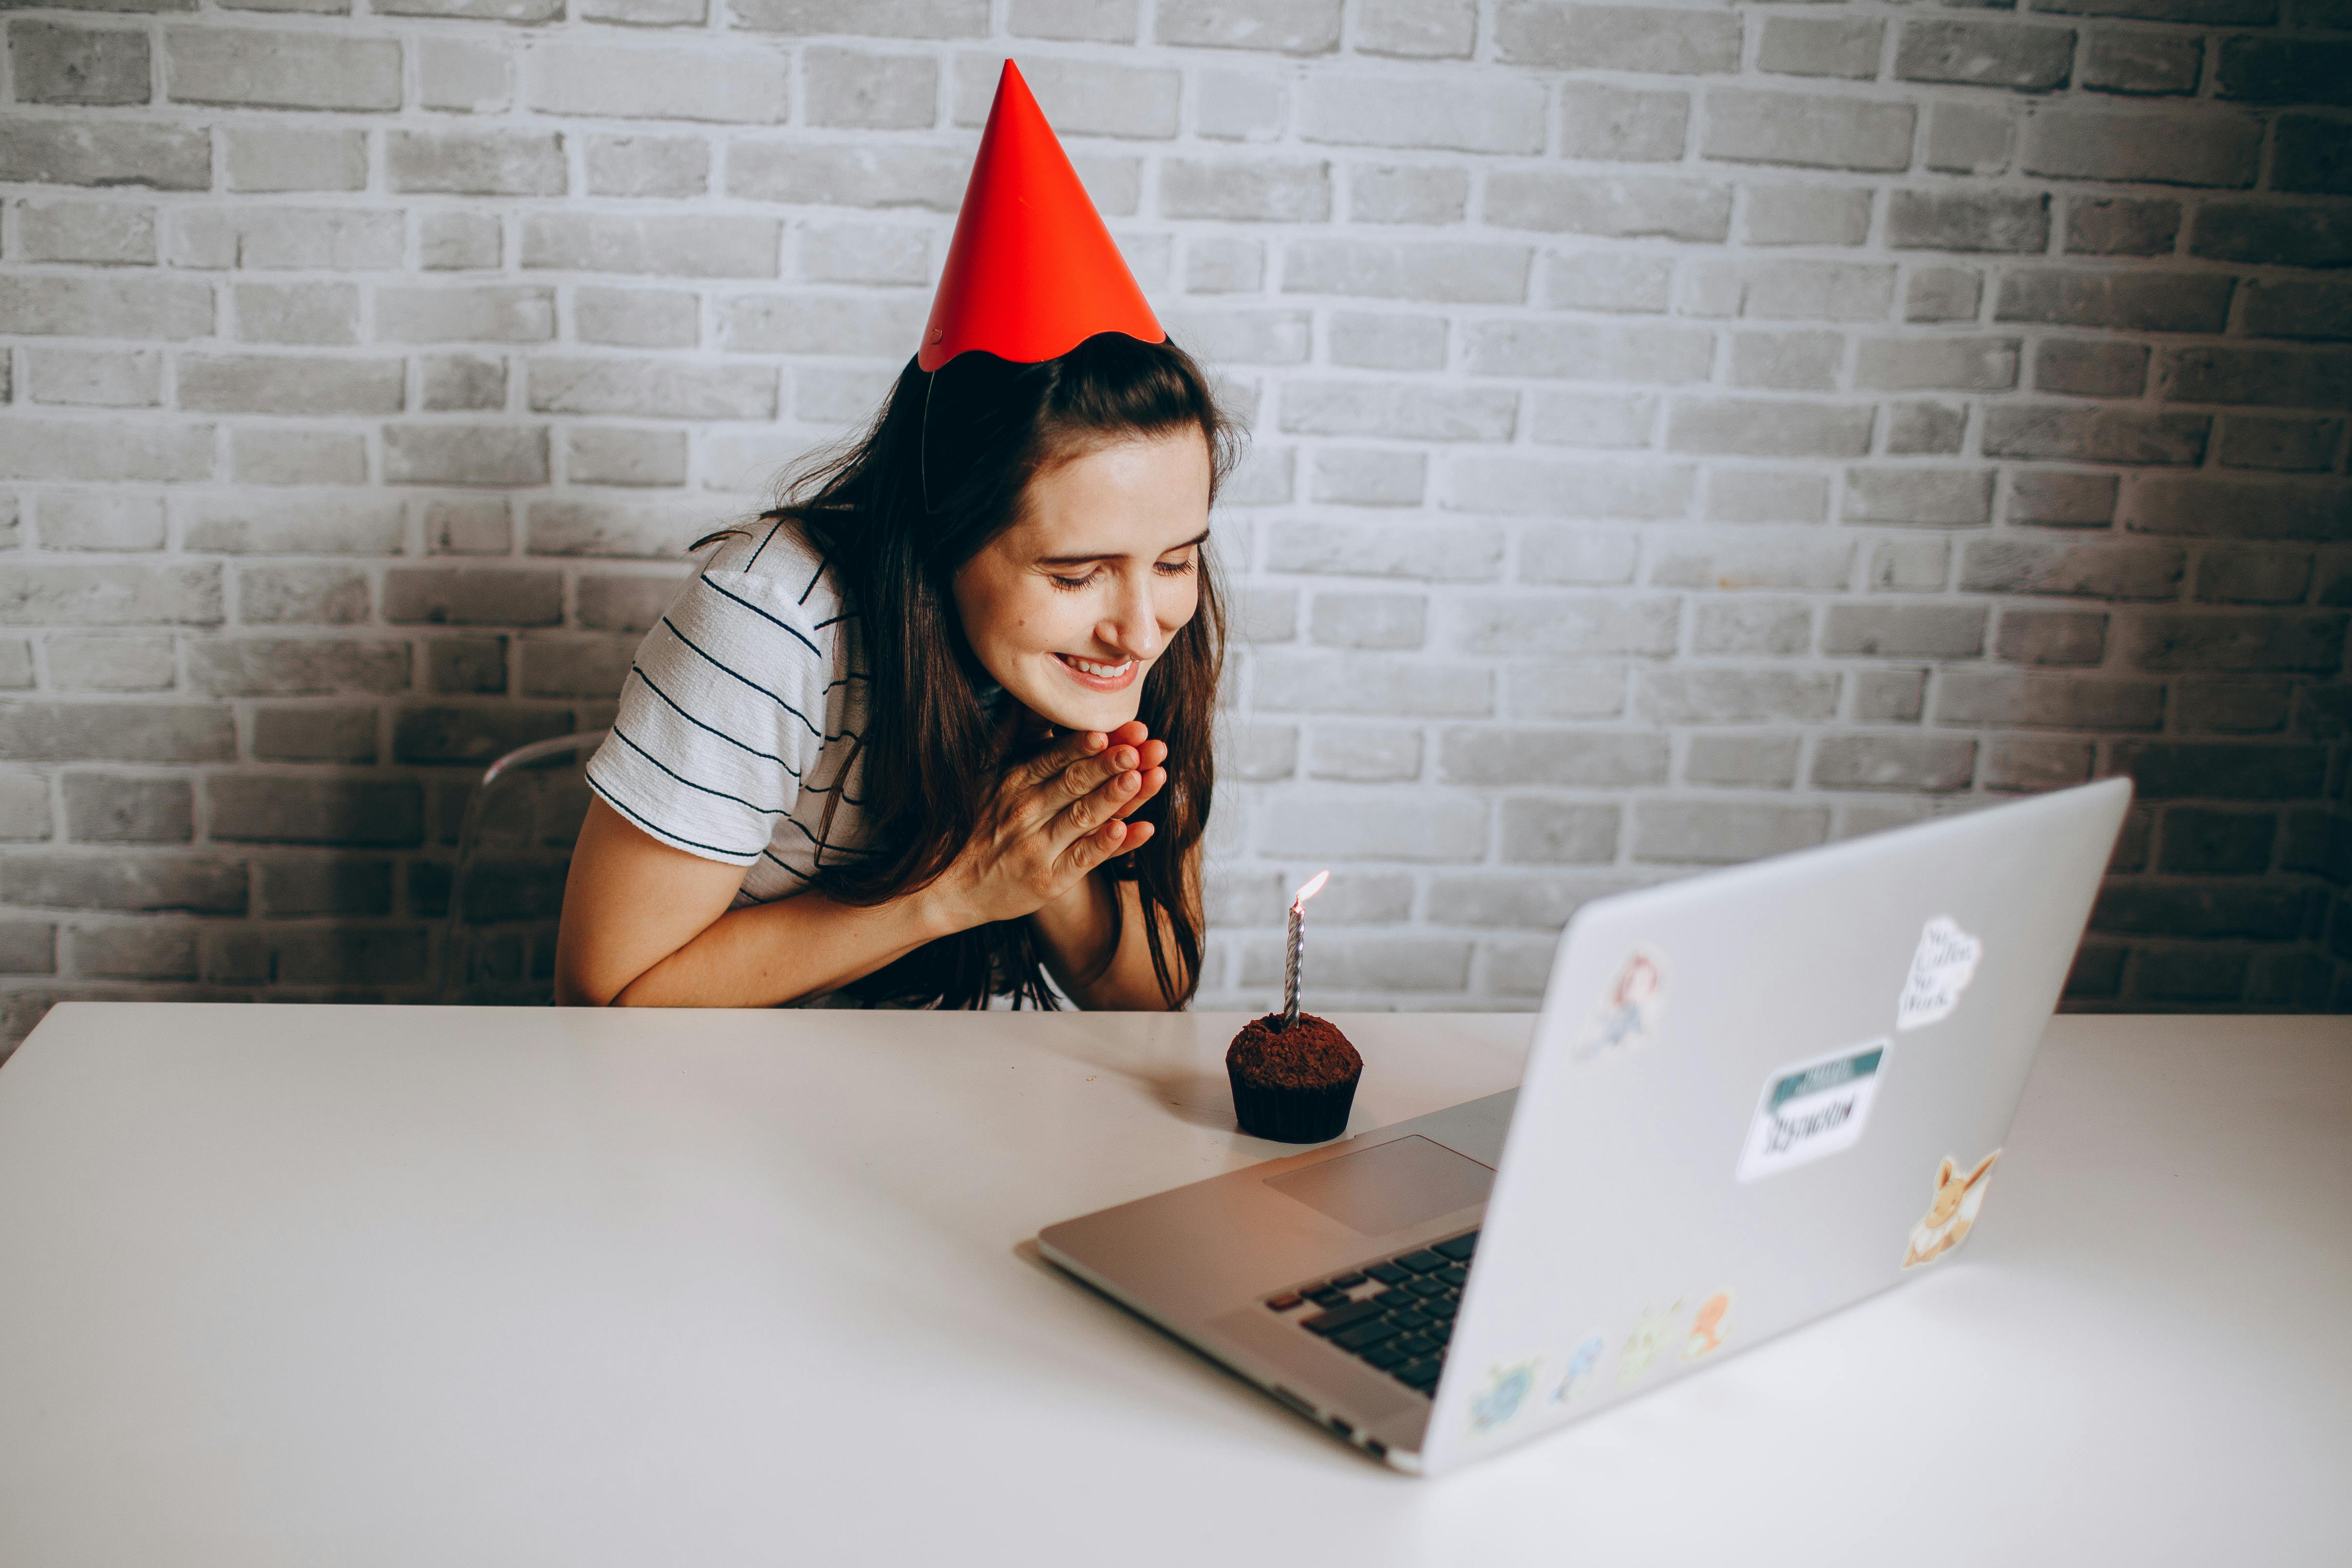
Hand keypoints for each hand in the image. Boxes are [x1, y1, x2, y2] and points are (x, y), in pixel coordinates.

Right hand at [923, 718, 1167, 932]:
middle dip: (1108, 764)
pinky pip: (1085, 859)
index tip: (1106, 730)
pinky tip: (1135, 829)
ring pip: (1083, 816)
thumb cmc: (976, 824)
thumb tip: (1021, 693)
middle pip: (1073, 783)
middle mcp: (1026, 810)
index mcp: (1014, 781)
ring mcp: (1039, 846)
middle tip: (1139, 747)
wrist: (950, 887)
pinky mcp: (1050, 879)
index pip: (1052, 758)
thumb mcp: (984, 774)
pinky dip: (1110, 844)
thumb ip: (1007, 734)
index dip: (1081, 744)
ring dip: (1114, 797)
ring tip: (1142, 778)